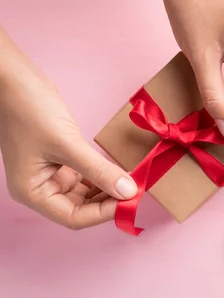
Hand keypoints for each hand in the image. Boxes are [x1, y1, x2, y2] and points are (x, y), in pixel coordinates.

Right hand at [0, 30, 137, 229]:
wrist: (13, 79)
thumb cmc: (29, 110)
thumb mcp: (67, 143)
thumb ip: (99, 170)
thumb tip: (128, 192)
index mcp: (32, 192)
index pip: (74, 218)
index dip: (104, 213)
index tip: (131, 202)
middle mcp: (40, 188)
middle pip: (81, 208)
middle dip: (109, 201)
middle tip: (137, 191)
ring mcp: (50, 174)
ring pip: (86, 194)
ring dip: (108, 189)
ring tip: (132, 181)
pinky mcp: (60, 160)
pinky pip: (86, 176)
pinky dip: (102, 175)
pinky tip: (119, 171)